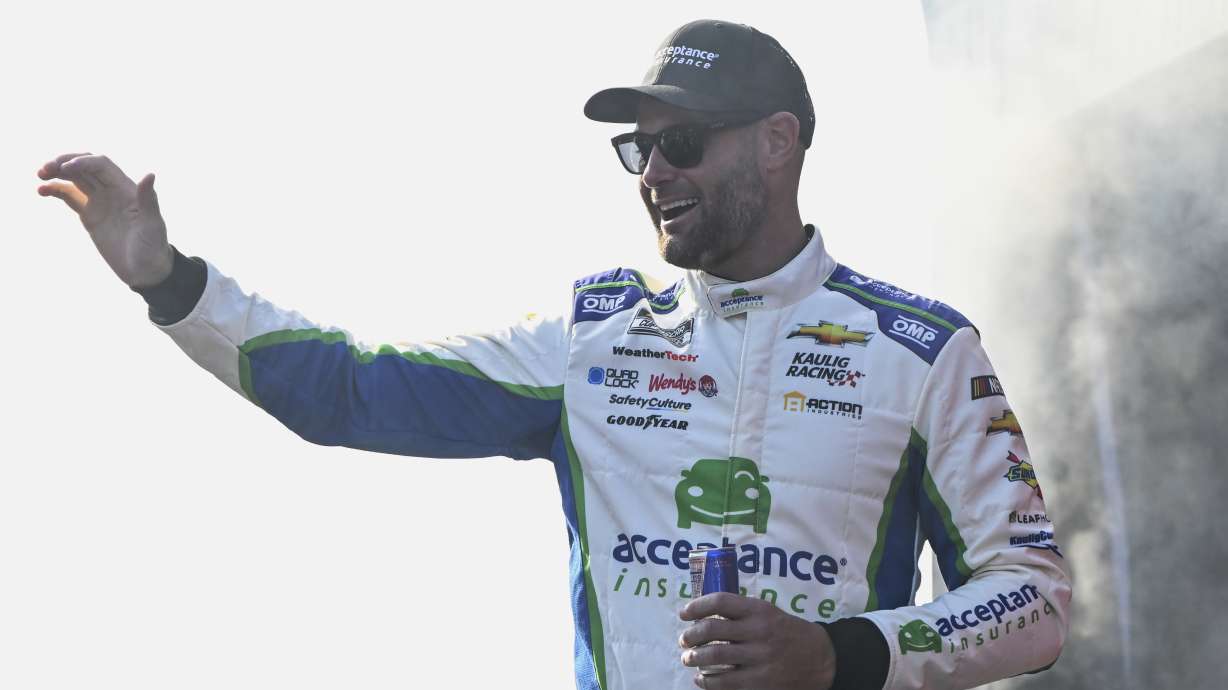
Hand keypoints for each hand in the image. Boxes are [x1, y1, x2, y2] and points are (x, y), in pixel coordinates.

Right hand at [37, 152, 172, 287]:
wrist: (146, 271)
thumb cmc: (154, 247)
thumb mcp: (152, 225)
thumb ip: (148, 200)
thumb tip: (150, 174)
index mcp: (127, 189)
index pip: (101, 165)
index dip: (83, 162)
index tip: (65, 168)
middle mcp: (113, 191)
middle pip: (85, 167)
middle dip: (65, 162)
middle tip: (45, 169)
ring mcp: (100, 202)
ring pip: (76, 178)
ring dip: (58, 172)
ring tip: (40, 175)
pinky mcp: (90, 215)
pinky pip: (70, 196)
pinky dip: (56, 190)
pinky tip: (42, 191)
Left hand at [679, 593, 835, 689]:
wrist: (820, 660)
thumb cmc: (786, 633)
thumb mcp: (768, 613)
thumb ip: (741, 612)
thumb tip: (702, 616)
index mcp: (759, 610)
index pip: (720, 601)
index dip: (696, 606)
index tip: (684, 613)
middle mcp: (758, 632)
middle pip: (712, 630)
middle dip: (691, 636)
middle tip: (684, 641)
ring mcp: (759, 658)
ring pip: (714, 656)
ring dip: (694, 658)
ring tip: (688, 659)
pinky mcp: (760, 683)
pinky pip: (724, 682)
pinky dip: (707, 681)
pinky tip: (702, 679)